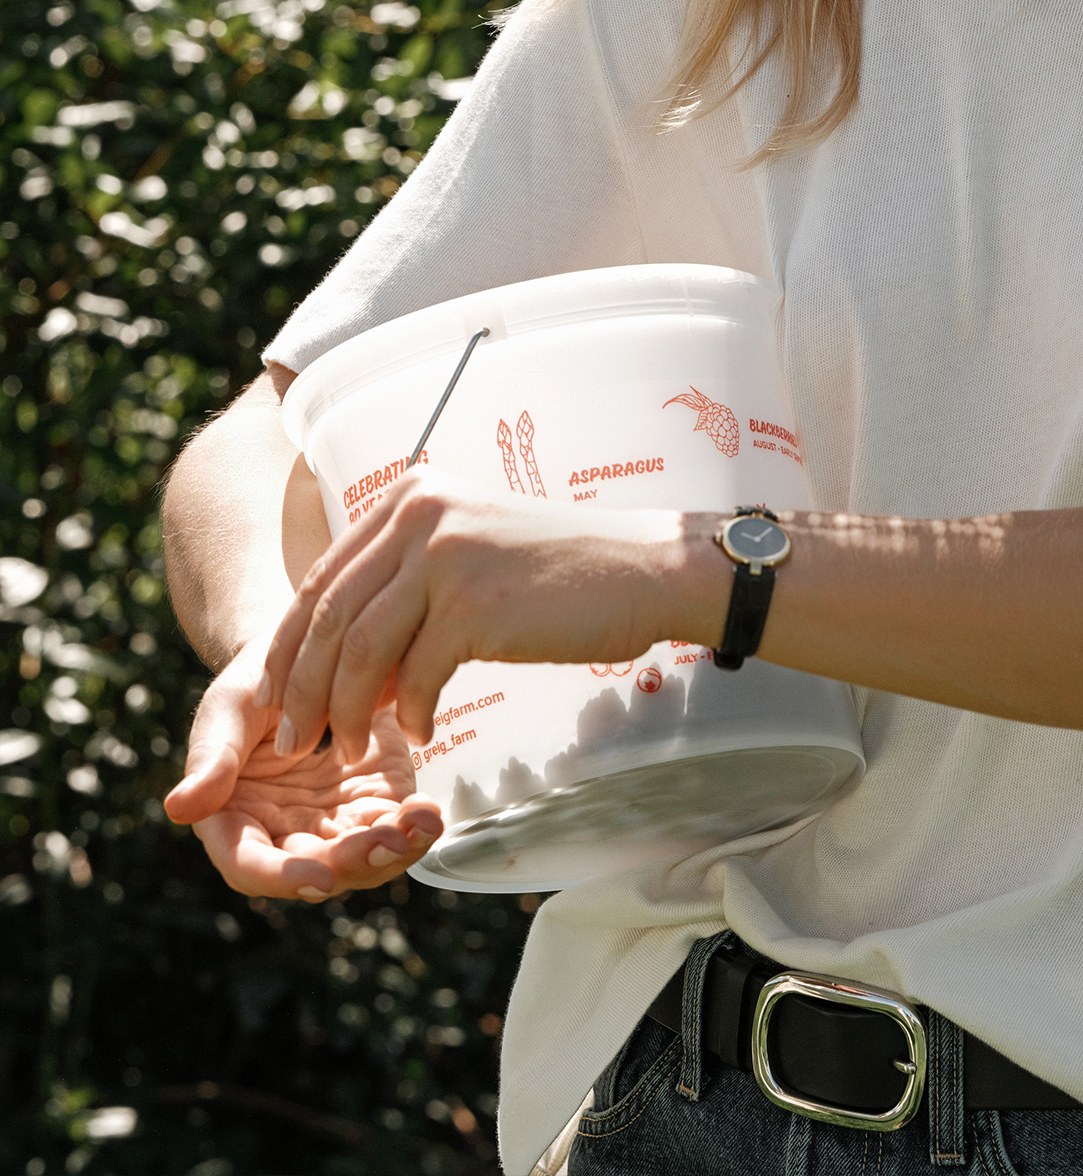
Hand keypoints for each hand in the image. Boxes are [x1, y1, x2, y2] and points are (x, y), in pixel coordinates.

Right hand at [165, 627, 444, 898]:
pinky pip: (393, 824)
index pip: (252, 866)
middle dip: (355, 861)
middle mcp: (285, 835)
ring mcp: (331, 822)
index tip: (320, 877)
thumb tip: (180, 808)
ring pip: (362, 856)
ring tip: (423, 824)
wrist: (303, 657)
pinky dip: (412, 825)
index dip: (283, 876)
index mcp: (235, 822)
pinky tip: (430, 812)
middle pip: (318, 869)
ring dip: (394, 848)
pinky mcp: (371, 799)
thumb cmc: (250, 688)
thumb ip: (211, 759)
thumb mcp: (226, 712)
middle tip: (391, 840)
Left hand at [255, 479, 708, 770]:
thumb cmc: (557, 572)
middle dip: (300, 689)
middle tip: (292, 742)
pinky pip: (415, 676)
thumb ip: (404, 589)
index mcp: (409, 496)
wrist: (641, 569)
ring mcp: (446, 554)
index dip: (288, 646)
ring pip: (358, 650)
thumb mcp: (467, 555)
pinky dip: (411, 714)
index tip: (276, 697)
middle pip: (326, 616)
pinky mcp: (475, 602)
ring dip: (346, 713)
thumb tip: (340, 664)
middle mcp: (419, 513)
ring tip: (349, 752)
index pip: (321, 578)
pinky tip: (422, 734)